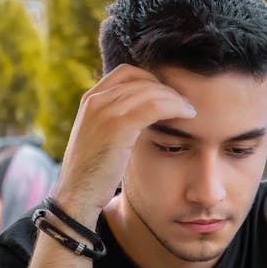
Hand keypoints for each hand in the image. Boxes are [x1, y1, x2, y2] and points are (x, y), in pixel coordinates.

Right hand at [52, 64, 196, 222]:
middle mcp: (96, 100)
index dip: (152, 80)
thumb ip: (114, 122)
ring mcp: (105, 112)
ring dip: (175, 99)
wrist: (76, 194)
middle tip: (185, 103)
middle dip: (167, 89)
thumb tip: (140, 118)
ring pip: (151, 91)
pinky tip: (188, 116)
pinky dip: (175, 107)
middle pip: (142, 80)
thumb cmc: (91, 174)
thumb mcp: (99, 139)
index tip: (168, 96)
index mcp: (90, 100)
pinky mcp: (118, 127)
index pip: (127, 73)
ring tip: (190, 111)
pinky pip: (155, 107)